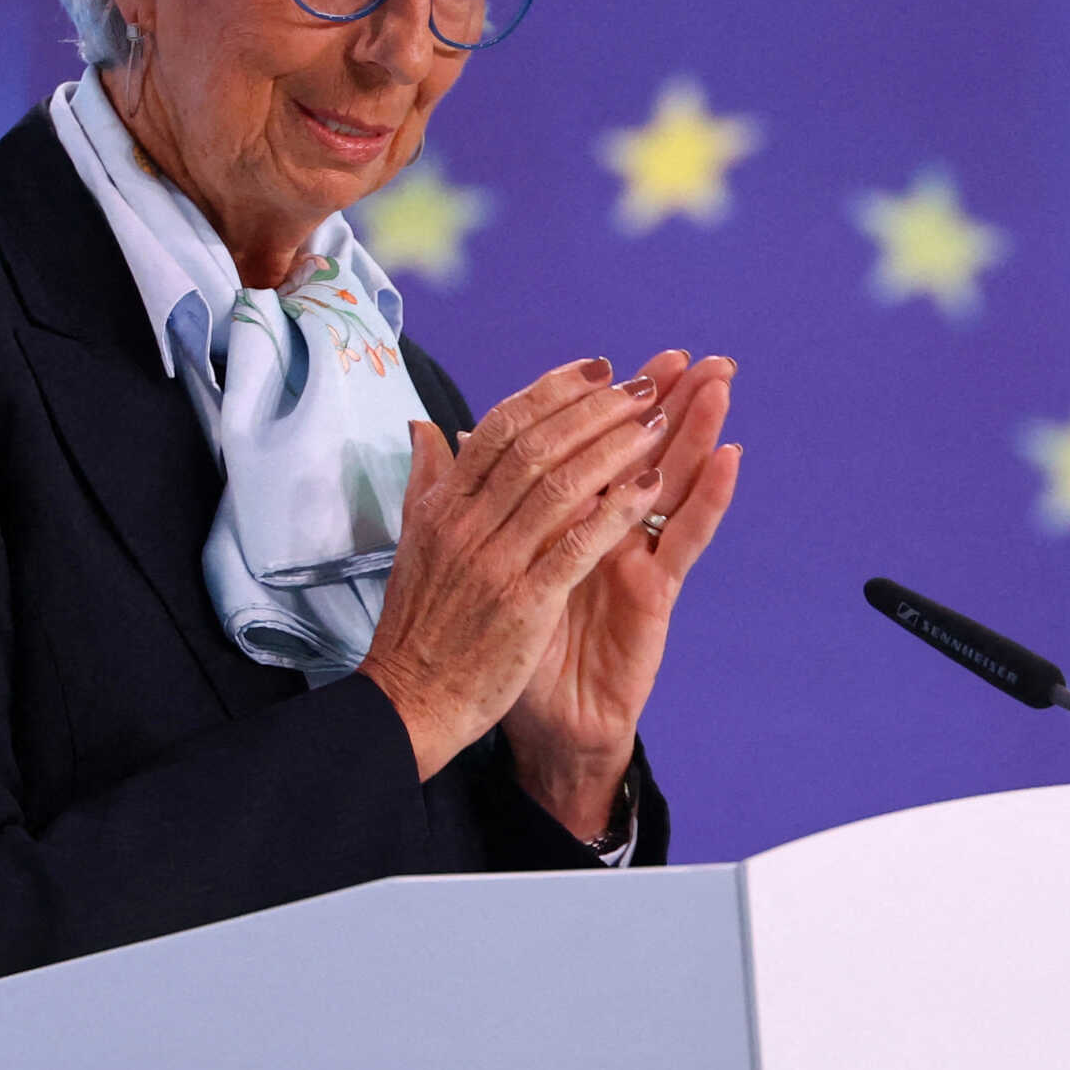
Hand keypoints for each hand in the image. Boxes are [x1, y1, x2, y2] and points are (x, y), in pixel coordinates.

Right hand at [358, 358, 668, 780]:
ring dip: (615, 447)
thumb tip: (425, 426)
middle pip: (537, 444)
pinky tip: (651, 487)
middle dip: (596, 408)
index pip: (501, 426)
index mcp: (442, 504)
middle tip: (644, 384)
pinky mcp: (524, 604)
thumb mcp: (414, 540)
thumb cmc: (419, 624)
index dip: (554, 392)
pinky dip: (616, 511)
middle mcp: (465, 524)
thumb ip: (427, 480)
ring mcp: (494, 562)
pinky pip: (578, 544)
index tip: (599, 368)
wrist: (410, 701)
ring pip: (561, 484)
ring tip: (659, 422)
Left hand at [504, 351, 740, 838]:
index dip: (600, 404)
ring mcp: (635, 558)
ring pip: (672, 480)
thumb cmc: (505, 644)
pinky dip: (710, 497)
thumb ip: (473, 494)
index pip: (586, 446)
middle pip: (640, 452)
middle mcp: (605, 531)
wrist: (528, 720)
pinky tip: (730, 458)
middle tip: (692, 354)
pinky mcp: (655, 594)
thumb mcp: (482, 560)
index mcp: (563, 518)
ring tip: (720, 380)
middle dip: (664, 400)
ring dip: (698, 428)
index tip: (613, 360)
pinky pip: (687, 539)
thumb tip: (439, 434)